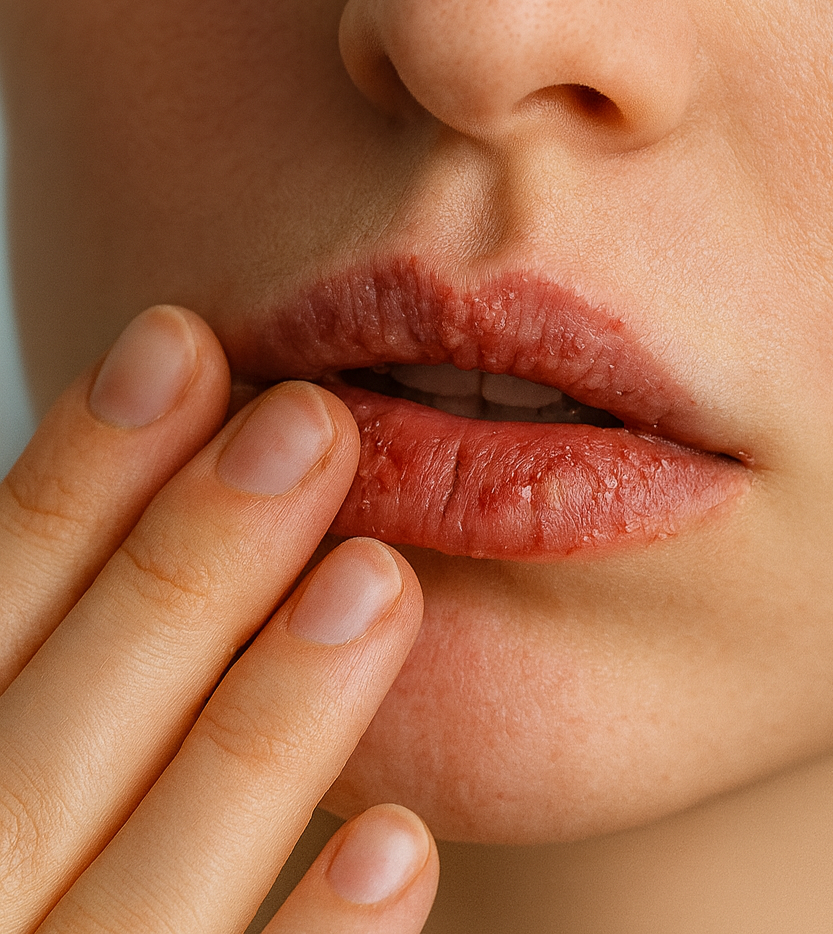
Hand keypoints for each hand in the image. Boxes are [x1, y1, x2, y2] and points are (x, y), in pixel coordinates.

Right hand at [0, 306, 436, 932]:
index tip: (180, 345)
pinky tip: (401, 846)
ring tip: (377, 579)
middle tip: (307, 424)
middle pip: (39, 738)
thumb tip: (81, 513)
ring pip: (131, 892)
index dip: (66, 482)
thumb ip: (23, 659)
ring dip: (257, 731)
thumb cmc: (0, 863)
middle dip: (172, 569)